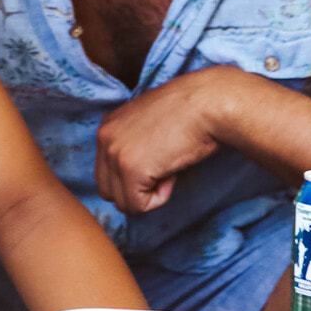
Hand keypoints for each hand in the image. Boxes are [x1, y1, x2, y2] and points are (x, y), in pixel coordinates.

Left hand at [96, 70, 245, 215]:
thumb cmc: (188, 112)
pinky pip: (138, 205)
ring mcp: (115, 154)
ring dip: (147, 195)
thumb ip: (133, 144)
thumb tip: (135, 176)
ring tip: (168, 169)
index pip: (106, 173)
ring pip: (122, 202)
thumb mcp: (149, 122)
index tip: (158, 161)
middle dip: (136, 191)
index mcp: (108, 126)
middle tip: (162, 170)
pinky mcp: (130, 169)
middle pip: (108, 191)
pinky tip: (171, 174)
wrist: (206, 104)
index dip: (134, 177)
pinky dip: (159, 198)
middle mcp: (104, 138)